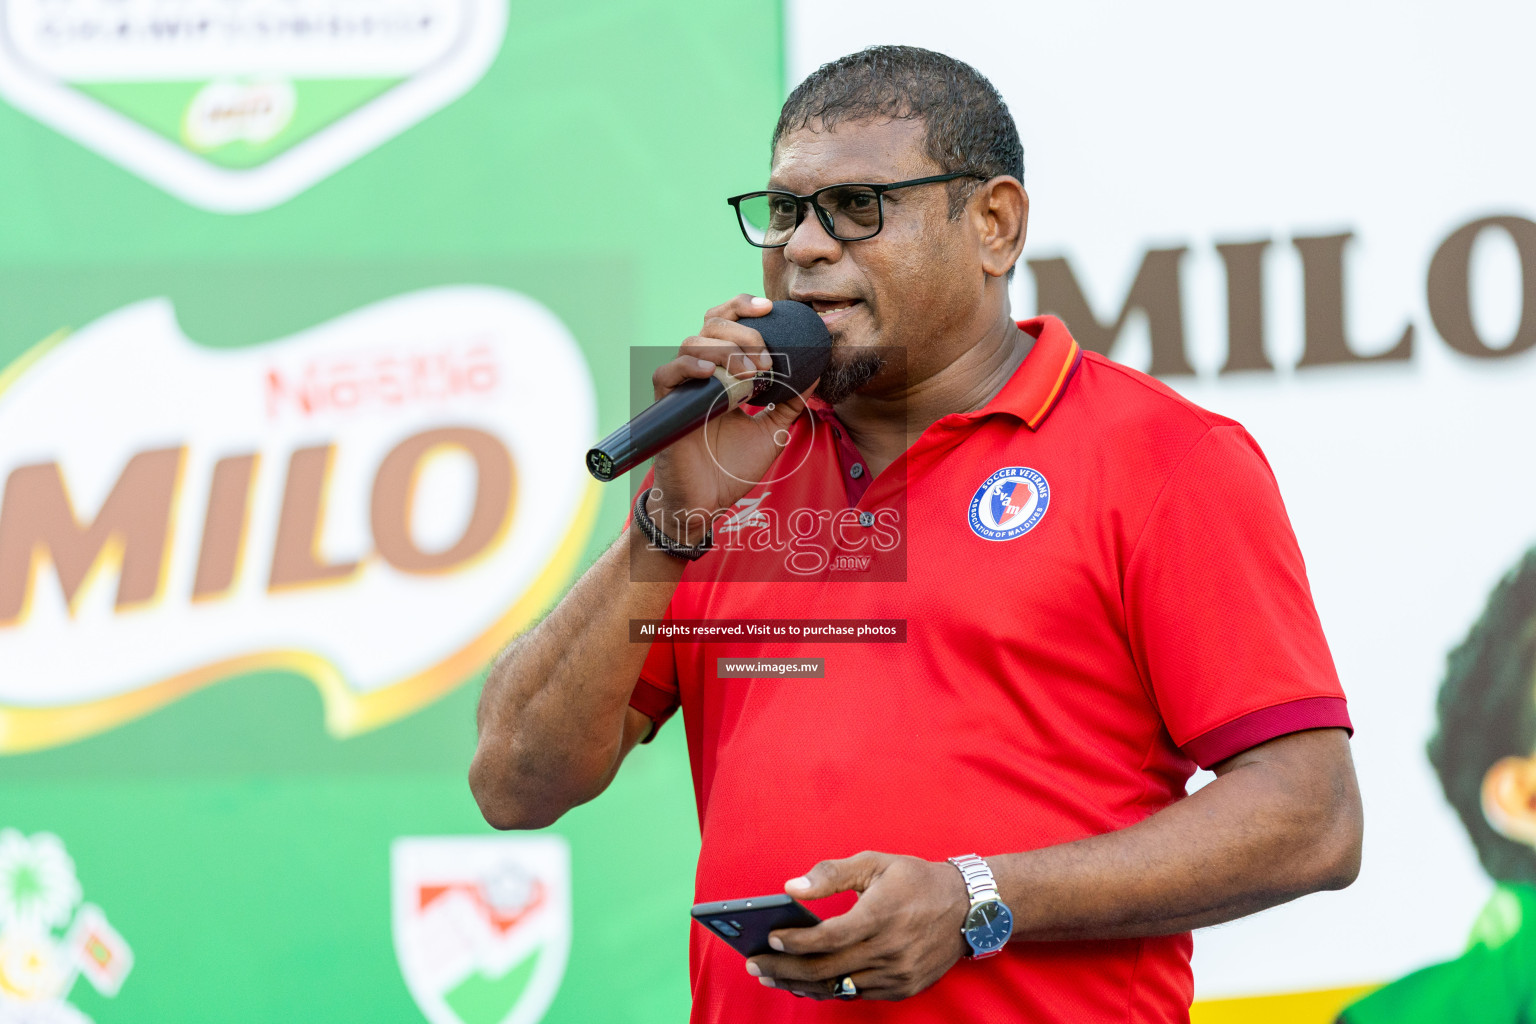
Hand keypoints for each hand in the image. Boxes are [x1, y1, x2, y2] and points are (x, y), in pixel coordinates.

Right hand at [649, 295, 812, 541]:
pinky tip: (712, 374)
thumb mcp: (773, 430)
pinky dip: (690, 366)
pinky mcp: (666, 408)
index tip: (770, 307)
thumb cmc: (731, 468)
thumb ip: (790, 401)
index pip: (726, 324)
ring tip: (751, 374)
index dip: (743, 308)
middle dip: (744, 332)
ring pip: (692, 343)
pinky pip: (668, 373)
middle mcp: (700, 375)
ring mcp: (682, 389)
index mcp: (723, 373)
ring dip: (726, 351)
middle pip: (711, 324)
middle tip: (767, 359)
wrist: (706, 503)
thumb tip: (815, 372)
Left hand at [745, 851, 969, 1001]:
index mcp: (881, 914)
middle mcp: (889, 949)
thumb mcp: (875, 862)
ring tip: (772, 975)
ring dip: (800, 984)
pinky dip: (829, 989)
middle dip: (783, 968)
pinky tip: (806, 982)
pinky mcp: (903, 988)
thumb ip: (831, 873)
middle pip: (825, 968)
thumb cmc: (915, 880)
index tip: (768, 937)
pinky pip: (857, 993)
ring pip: (839, 986)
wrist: (968, 909)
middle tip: (754, 965)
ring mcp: (897, 974)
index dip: (794, 941)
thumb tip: (791, 887)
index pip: (827, 937)